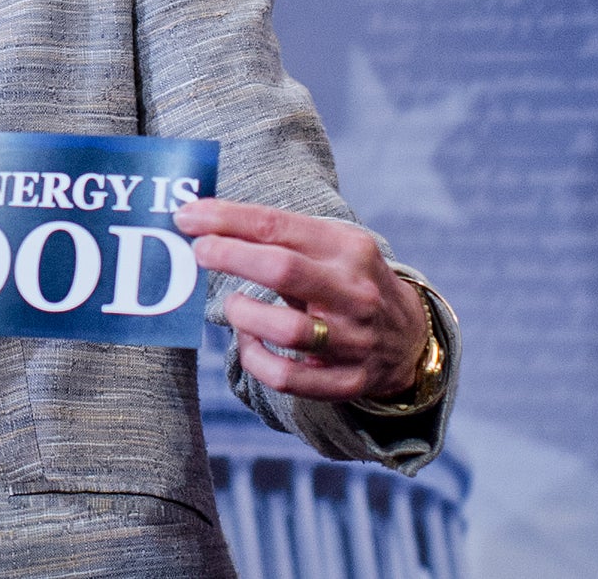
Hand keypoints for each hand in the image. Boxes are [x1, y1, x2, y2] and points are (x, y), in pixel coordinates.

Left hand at [173, 198, 428, 403]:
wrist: (410, 338)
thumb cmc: (347, 281)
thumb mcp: (330, 247)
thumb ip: (277, 235)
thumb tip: (201, 219)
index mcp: (348, 249)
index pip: (277, 226)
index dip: (225, 220)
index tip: (187, 217)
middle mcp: (354, 292)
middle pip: (282, 269)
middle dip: (230, 256)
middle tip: (199, 252)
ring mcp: (355, 339)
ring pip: (286, 329)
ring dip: (244, 314)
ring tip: (234, 305)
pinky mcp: (347, 381)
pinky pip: (286, 378)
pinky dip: (255, 359)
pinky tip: (249, 341)